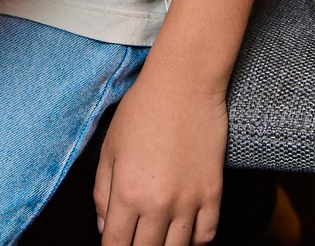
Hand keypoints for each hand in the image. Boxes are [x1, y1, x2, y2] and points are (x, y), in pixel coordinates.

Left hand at [95, 61, 225, 245]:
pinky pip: (206, 235)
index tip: (114, 245)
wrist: (184, 84)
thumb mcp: (110, 148)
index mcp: (127, 192)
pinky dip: (195, 241)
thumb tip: (103, 227)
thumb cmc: (142, 110)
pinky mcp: (213, 193)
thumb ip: (102, 192)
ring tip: (158, 237)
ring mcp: (189, 201)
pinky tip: (184, 233)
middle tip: (135, 239)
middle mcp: (158, 204)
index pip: (116, 244)